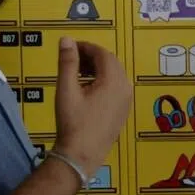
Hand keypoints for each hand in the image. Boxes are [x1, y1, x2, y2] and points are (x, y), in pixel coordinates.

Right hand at [54, 39, 132, 176]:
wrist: (81, 155)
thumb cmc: (73, 122)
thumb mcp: (66, 89)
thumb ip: (67, 62)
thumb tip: (67, 40)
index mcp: (114, 80)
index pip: (103, 53)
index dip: (86, 47)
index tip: (70, 47)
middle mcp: (125, 88)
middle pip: (111, 62)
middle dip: (92, 57)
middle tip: (72, 58)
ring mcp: (127, 100)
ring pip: (115, 74)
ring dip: (97, 68)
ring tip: (76, 72)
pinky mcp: (123, 110)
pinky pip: (116, 87)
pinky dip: (103, 81)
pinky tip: (87, 88)